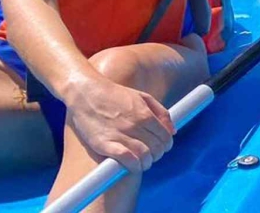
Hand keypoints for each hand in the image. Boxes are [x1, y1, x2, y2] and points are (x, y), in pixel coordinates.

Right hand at [61, 75, 175, 172]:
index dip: (166, 146)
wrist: (87, 93)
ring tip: (143, 163)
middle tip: (152, 156)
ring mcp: (120, 135)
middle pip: (156, 148)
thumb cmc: (115, 95)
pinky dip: (133, 165)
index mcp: (145, 114)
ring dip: (146, 163)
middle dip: (157, 155)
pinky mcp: (104, 144)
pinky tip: (133, 166)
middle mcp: (135, 125)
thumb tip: (173, 131)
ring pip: (143, 156)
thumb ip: (161, 113)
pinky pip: (125, 159)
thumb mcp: (143, 97)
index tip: (163, 149)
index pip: (165, 137)